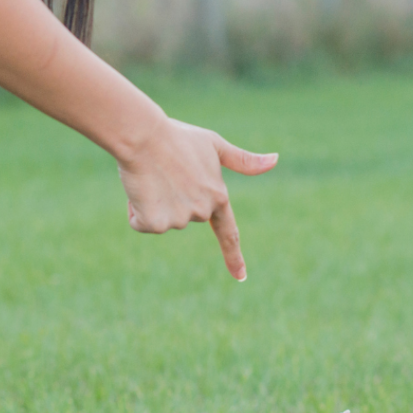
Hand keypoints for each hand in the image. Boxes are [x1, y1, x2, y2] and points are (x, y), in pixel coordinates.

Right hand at [118, 118, 276, 279]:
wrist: (144, 136)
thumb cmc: (177, 137)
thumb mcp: (213, 145)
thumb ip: (242, 161)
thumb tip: (276, 160)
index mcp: (218, 196)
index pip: (228, 232)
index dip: (233, 255)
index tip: (241, 276)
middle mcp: (202, 211)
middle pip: (182, 217)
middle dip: (170, 199)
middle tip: (164, 173)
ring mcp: (180, 220)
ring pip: (160, 219)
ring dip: (151, 202)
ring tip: (151, 177)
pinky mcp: (157, 223)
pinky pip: (141, 223)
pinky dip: (136, 209)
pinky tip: (139, 187)